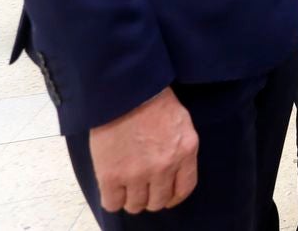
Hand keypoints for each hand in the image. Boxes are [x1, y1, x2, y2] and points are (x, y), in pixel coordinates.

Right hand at [89, 88, 198, 213]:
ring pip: (136, 205)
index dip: (174, 196)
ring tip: (126, 187)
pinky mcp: (111, 176)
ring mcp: (137, 173)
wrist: (124, 91)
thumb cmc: (153, 100)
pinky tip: (112, 188)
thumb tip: (174, 170)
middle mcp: (165, 166)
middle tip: (142, 188)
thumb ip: (180, 149)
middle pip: (159, 201)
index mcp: (185, 151)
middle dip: (151, 197)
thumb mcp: (181, 123)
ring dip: (131, 199)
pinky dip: (112, 199)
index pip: (184, 189)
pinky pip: (112, 203)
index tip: (166, 195)